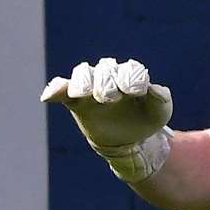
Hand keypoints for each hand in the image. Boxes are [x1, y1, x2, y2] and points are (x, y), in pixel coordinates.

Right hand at [43, 58, 172, 149]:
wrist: (128, 140)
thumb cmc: (145, 121)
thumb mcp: (159, 113)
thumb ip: (160, 99)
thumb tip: (155, 88)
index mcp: (132, 77)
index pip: (130, 69)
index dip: (131, 78)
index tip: (133, 92)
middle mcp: (111, 77)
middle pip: (105, 69)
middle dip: (107, 82)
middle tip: (109, 99)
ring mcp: (92, 87)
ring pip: (83, 74)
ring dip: (83, 82)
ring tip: (83, 94)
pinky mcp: (76, 100)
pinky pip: (62, 89)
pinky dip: (55, 90)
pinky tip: (48, 97)